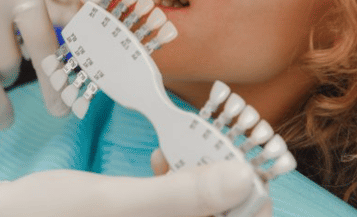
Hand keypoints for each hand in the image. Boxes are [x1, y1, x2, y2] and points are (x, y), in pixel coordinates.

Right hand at [0, 160, 259, 216]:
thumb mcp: (106, 203)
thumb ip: (179, 195)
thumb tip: (245, 179)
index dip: (250, 197)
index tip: (238, 156)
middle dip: (224, 183)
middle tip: (207, 145)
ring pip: (199, 210)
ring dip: (200, 178)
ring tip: (178, 147)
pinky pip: (170, 207)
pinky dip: (174, 182)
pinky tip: (157, 157)